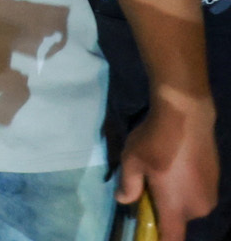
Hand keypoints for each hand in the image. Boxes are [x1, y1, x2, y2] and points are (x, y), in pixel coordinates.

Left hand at [118, 98, 218, 237]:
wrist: (186, 113)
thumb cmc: (155, 140)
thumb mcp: (132, 161)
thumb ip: (129, 185)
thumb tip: (125, 200)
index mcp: (177, 207)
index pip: (172, 238)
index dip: (159, 239)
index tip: (149, 231)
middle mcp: (198, 207)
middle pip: (177, 219)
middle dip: (163, 209)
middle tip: (148, 185)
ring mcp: (211, 194)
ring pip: (188, 205)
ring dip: (175, 196)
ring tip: (162, 172)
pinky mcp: (216, 180)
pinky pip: (197, 192)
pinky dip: (185, 187)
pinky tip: (176, 166)